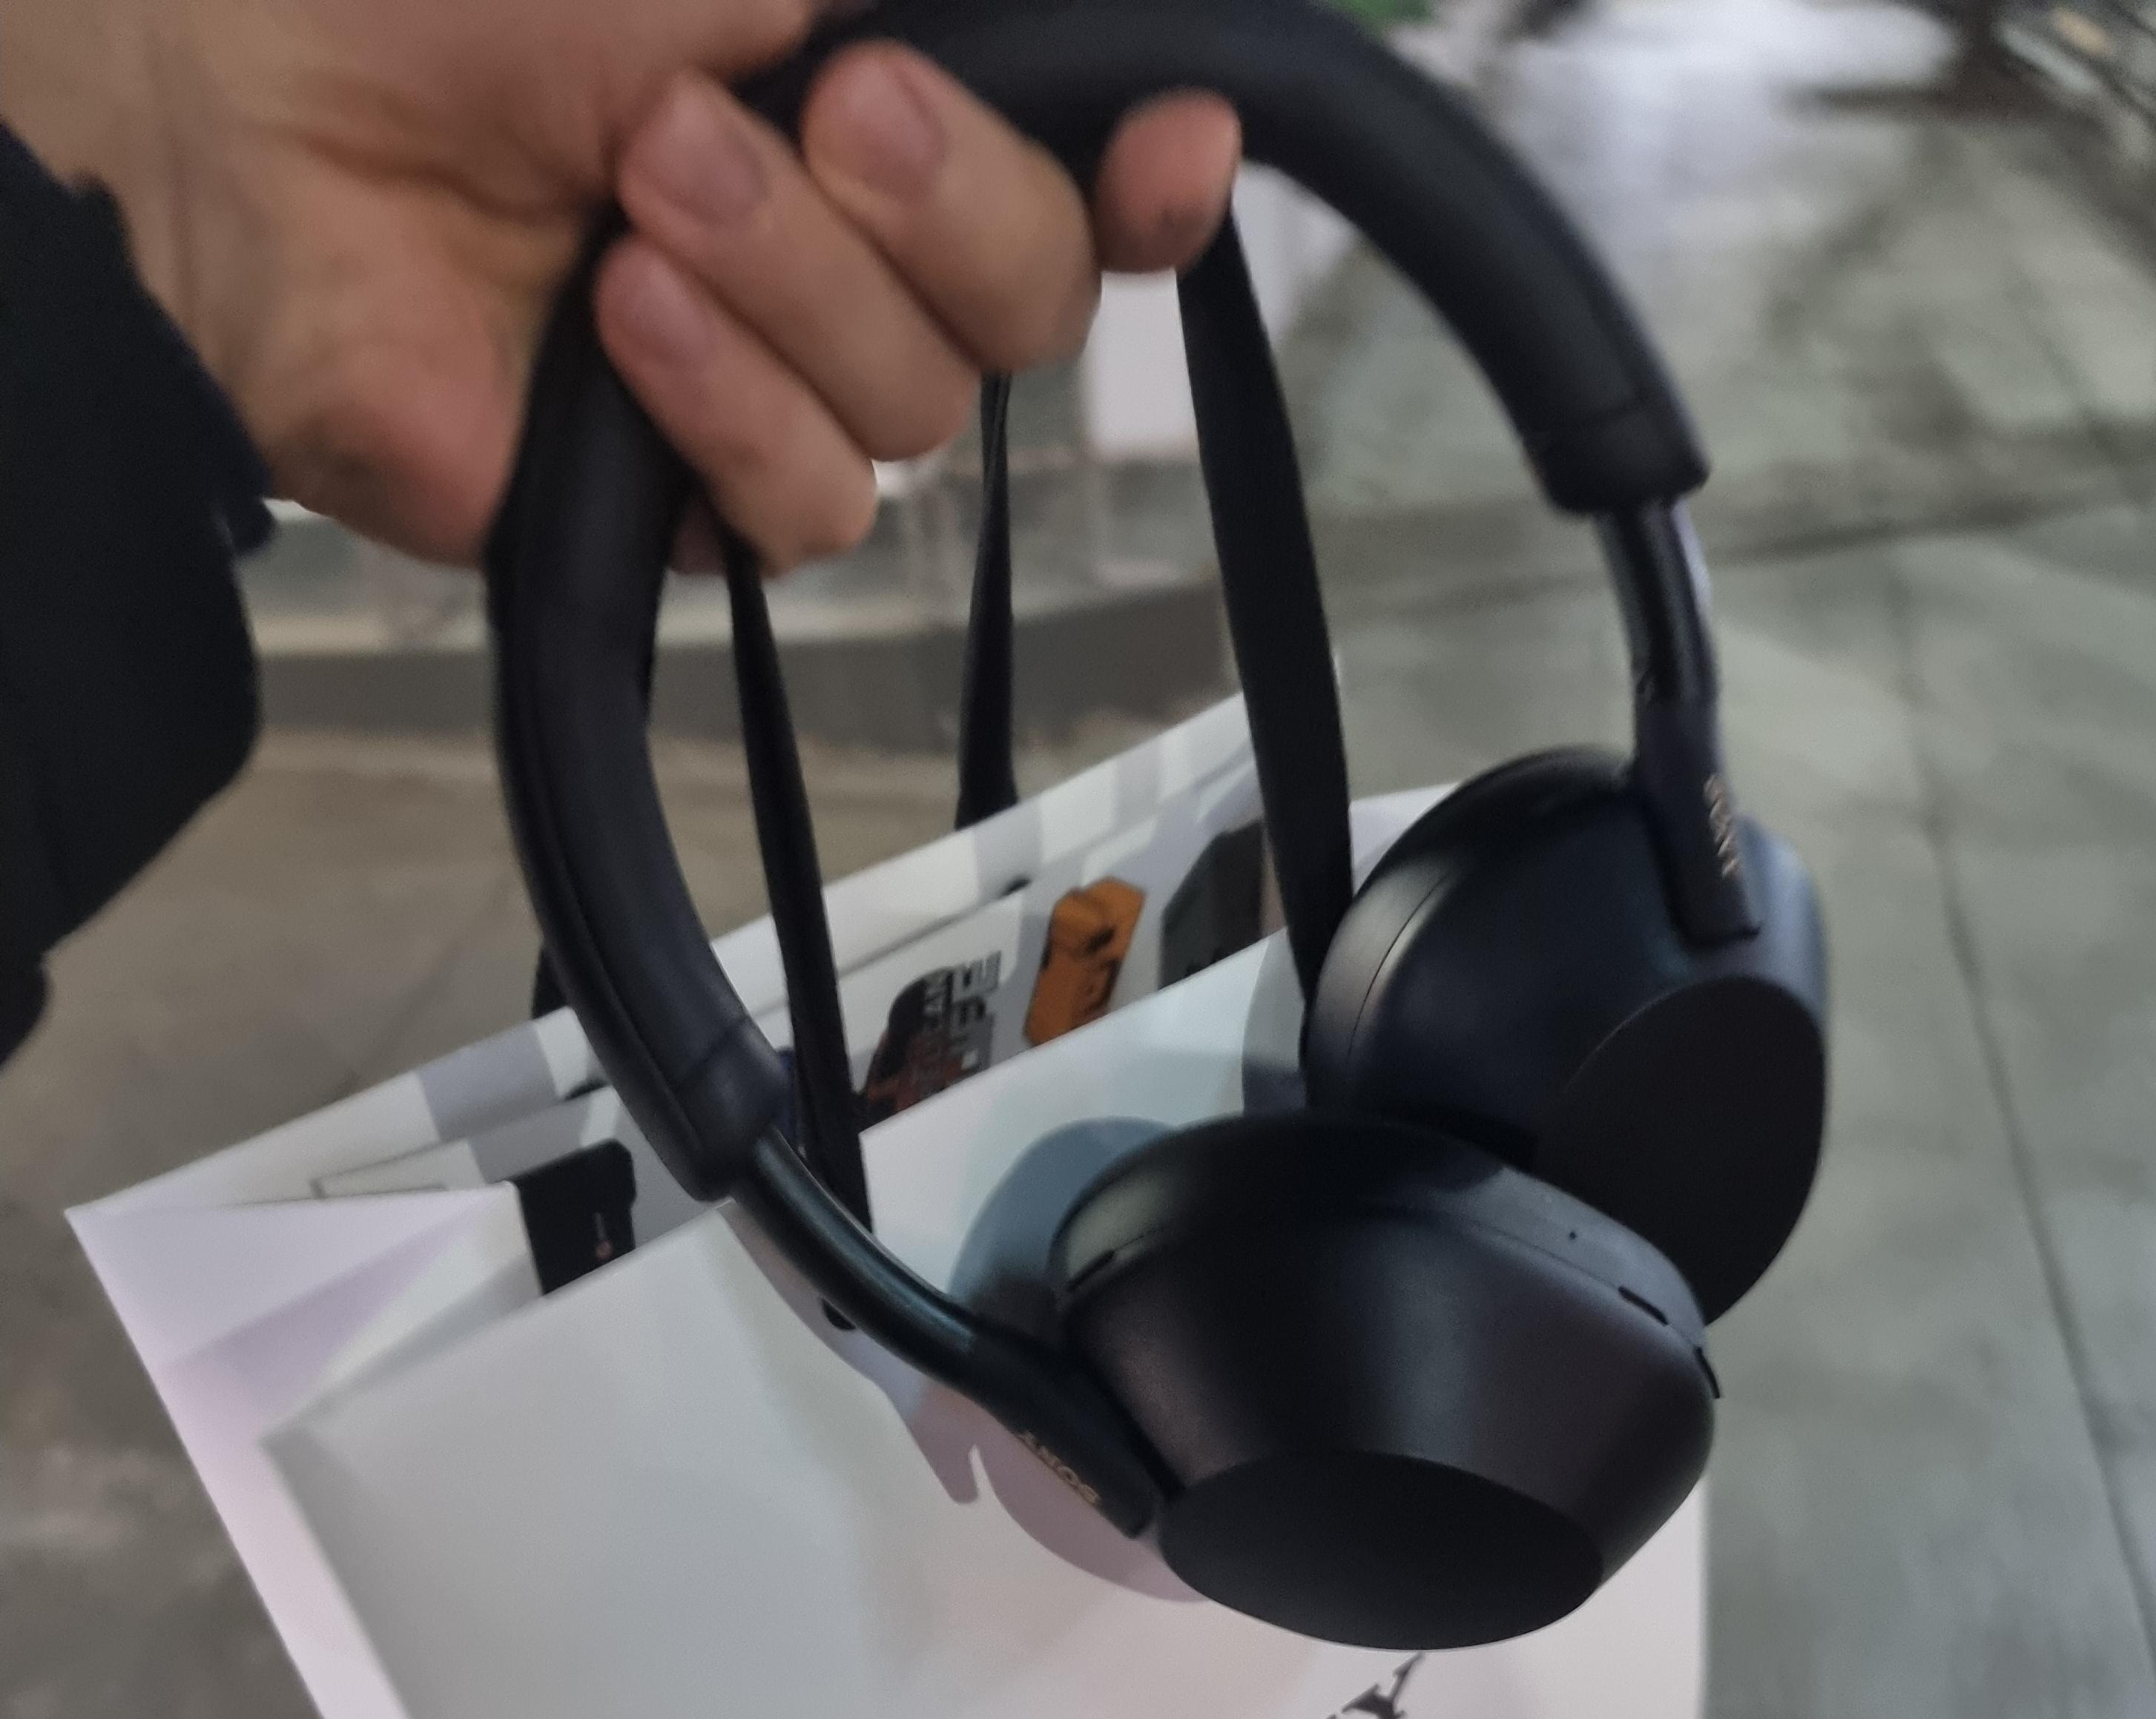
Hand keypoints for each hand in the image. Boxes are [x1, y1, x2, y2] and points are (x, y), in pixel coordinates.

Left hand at [0, 0, 1238, 566]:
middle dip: (946, 205)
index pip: (1089, 177)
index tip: (1169, 155)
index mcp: (881, 98)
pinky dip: (726, 412)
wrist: (261, 122)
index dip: (1153, 180)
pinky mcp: (691, 509)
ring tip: (638, 192)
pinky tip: (617, 328)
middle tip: (828, 113)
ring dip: (796, 288)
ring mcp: (776, 384)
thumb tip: (1128, 46)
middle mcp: (853, 248)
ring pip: (920, 409)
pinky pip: (813, 510)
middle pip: (1035, 300)